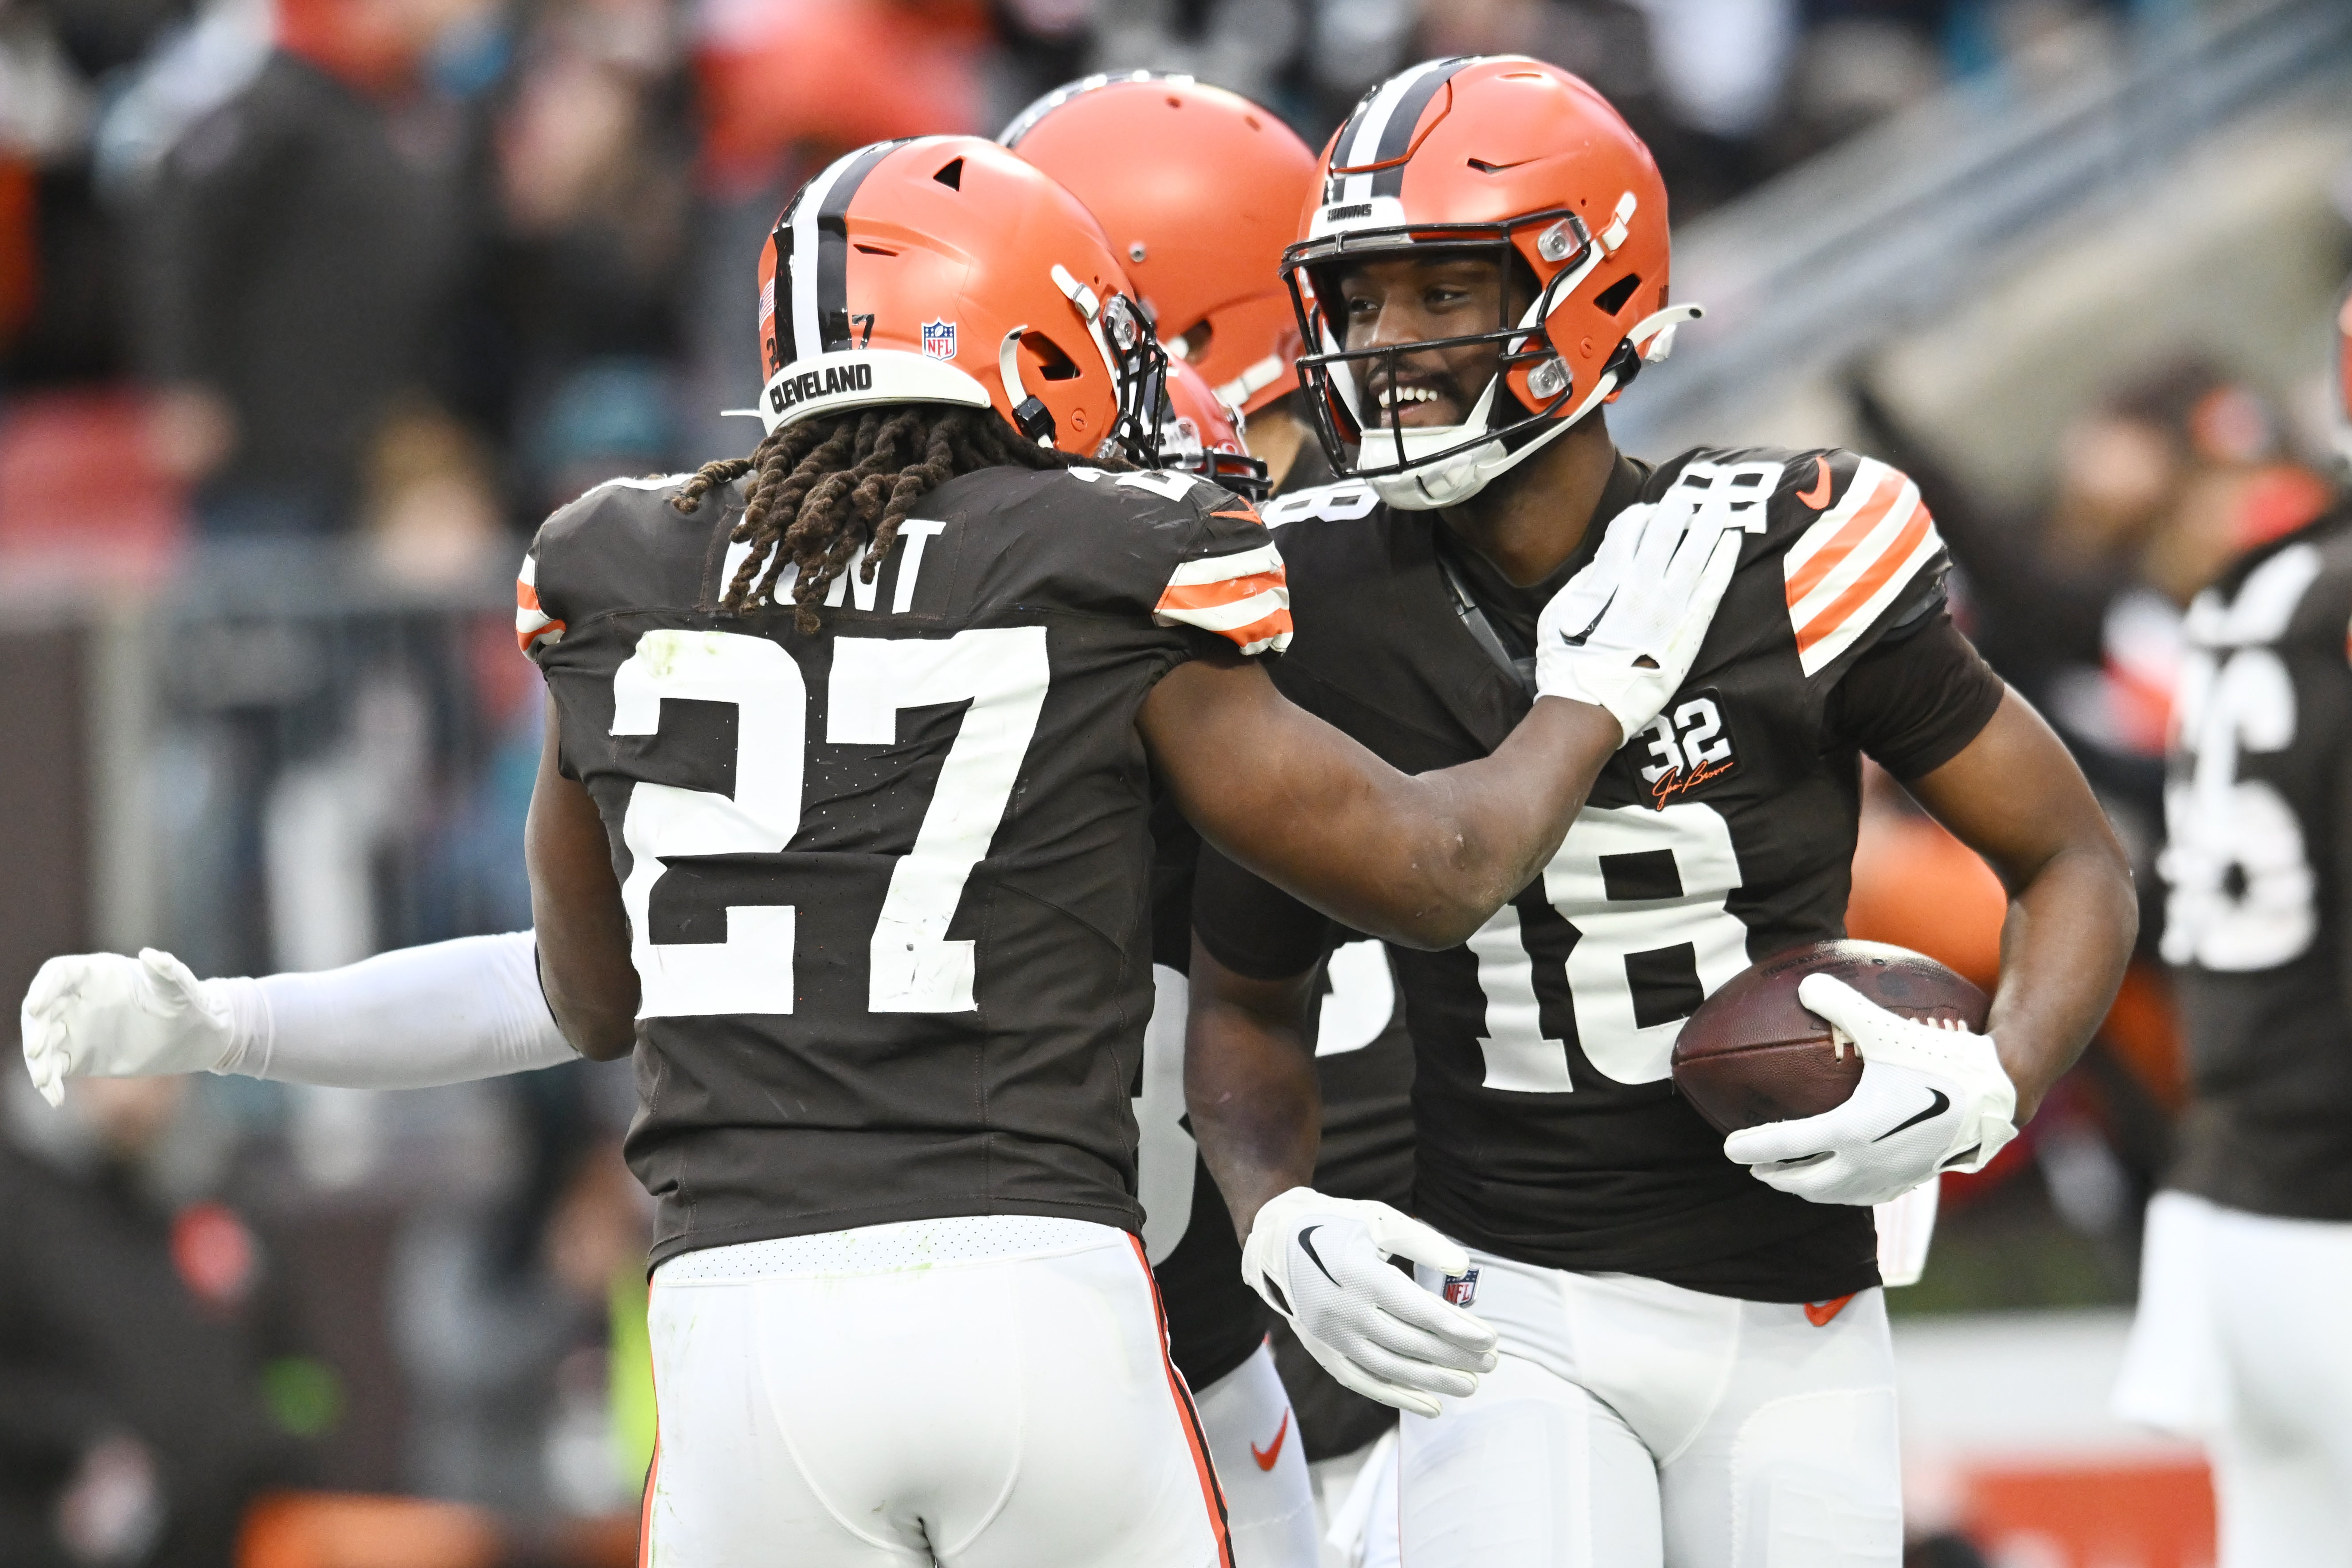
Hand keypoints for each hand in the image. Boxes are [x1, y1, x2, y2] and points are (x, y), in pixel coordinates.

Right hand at [20, 951, 237, 1107]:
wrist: (195, 1036)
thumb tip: (151, 955)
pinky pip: (55, 1067)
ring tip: (44, 1079)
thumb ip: (167, 972)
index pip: (57, 974)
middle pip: (42, 1010)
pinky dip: (50, 1081)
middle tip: (37, 1049)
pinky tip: (55, 1098)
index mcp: (97, 974)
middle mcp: (79, 999)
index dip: (42, 989)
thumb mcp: (180, 987)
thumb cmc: (187, 1002)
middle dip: (35, 1029)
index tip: (36, 1008)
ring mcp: (76, 1028)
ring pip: (43, 1041)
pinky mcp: (80, 1056)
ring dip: (37, 1060)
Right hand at [1240, 1186, 1496, 1417]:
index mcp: (1357, 1273)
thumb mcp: (1378, 1220)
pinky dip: (1398, 1397)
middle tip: (1491, 1363)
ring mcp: (1330, 1335)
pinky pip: (1363, 1382)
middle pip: (1408, 1343)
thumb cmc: (1337, 1224)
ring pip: (1389, 1368)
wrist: (1276, 1241)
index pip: (1416, 1310)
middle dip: (1453, 1356)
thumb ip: (1421, 1242)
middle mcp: (1341, 1309)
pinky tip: (1432, 1407)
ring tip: (1470, 1385)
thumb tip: (1461, 1267)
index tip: (1490, 1339)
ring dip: (1432, 1381)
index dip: (1456, 1328)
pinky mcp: (1323, 1350)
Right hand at [1536, 499, 1741, 740]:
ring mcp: (1670, 607)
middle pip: (1665, 533)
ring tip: (1720, 504)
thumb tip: (1604, 559)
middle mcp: (1642, 587)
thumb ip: (1585, 581)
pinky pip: (1713, 586)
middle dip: (1677, 509)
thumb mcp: (1559, 613)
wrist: (1590, 709)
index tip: (1647, 510)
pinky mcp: (1689, 629)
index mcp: (1608, 579)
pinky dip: (1724, 560)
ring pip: (1696, 552)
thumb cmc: (1568, 665)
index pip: (1628, 530)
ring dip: (1708, 524)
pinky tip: (1732, 541)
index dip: (1639, 515)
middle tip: (1688, 495)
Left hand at [1723, 973, 2017, 1206]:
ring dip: (1808, 1188)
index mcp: (1850, 1131)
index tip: (1728, 1148)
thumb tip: (1804, 984)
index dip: (1752, 1147)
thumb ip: (1841, 1004)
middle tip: (1754, 1166)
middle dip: (1776, 1176)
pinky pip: (1866, 1194)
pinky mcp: (1911, 1181)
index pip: (1785, 1145)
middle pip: (1806, 1181)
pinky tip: (1843, 1179)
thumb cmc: (1941, 1060)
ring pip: (1835, 1194)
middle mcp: (1865, 1163)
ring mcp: (1889, 1177)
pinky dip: (1843, 1191)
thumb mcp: (1886, 1028)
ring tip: (1791, 1178)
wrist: (1997, 1096)